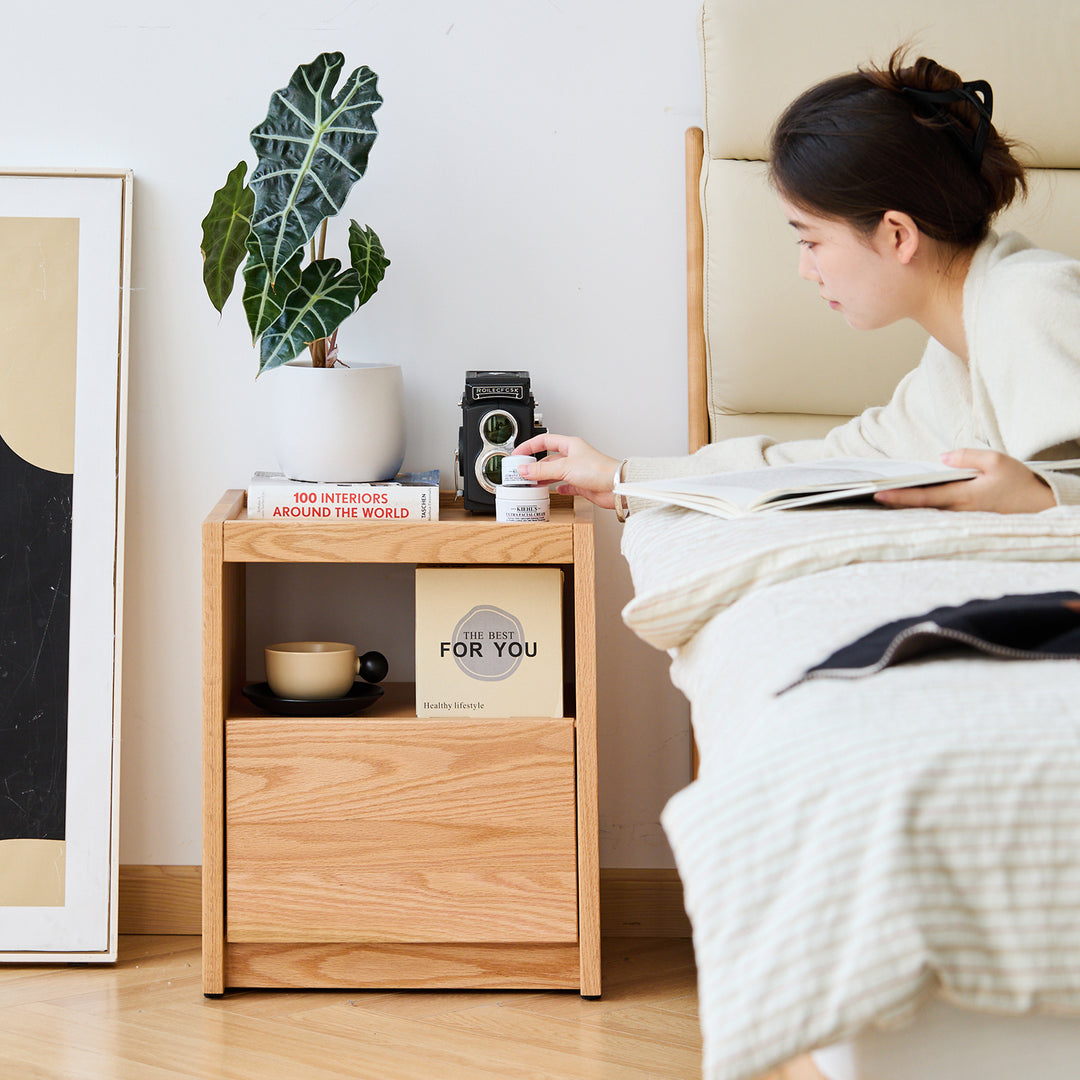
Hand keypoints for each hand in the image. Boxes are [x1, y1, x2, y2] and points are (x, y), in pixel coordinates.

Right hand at [512, 433, 621, 509]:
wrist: (616, 486)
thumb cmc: (599, 470)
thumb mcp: (564, 467)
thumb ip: (542, 470)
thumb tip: (524, 469)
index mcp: (570, 445)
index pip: (544, 441)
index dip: (530, 446)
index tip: (518, 454)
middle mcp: (574, 457)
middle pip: (548, 458)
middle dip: (535, 465)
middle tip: (522, 472)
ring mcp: (578, 471)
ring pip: (555, 472)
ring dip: (544, 477)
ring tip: (532, 482)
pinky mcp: (582, 484)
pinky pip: (566, 485)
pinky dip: (559, 488)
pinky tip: (554, 491)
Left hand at [873, 449, 1055, 512]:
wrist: (1038, 507)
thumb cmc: (1017, 482)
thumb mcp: (996, 461)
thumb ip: (967, 457)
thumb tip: (942, 458)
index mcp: (963, 496)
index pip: (923, 497)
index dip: (900, 496)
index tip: (879, 493)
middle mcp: (957, 511)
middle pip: (917, 509)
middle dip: (893, 503)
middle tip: (866, 495)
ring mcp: (959, 519)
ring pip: (924, 514)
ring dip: (902, 508)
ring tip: (876, 499)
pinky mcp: (963, 521)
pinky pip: (934, 516)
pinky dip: (917, 510)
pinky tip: (902, 505)